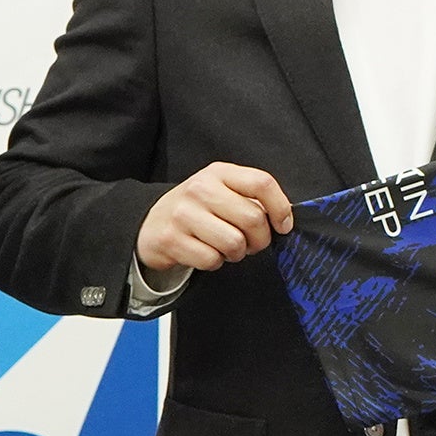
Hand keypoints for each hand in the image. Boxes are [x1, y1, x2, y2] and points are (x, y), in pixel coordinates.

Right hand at [136, 162, 294, 274]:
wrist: (151, 222)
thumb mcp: (222, 190)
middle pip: (253, 218)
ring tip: (226, 247)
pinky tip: (206, 252)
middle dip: (260, 240)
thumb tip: (283, 220)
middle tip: (251, 243)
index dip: (280, 208)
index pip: (262, 183)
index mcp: (220, 173)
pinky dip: (214, 263)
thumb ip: (251, 198)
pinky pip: (211, 260)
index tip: (283, 226)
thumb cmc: (198, 208)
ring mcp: (183, 214)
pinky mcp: (171, 239)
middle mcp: (201, 189)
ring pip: (234, 243)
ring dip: (237, 253)